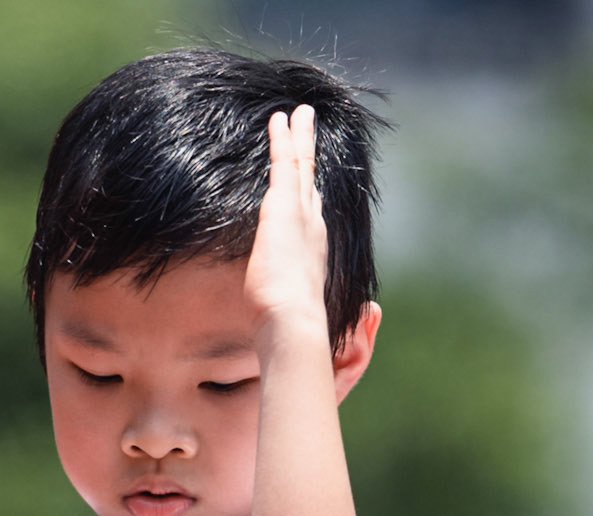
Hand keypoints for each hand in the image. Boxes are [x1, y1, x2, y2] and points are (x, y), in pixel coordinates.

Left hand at [244, 105, 329, 341]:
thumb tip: (281, 322)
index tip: (310, 179)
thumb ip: (283, 306)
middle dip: (309, 154)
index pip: (312, 213)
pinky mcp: (284, 205)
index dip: (311, 193)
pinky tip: (279, 119)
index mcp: (313, 250)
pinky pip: (285, 161)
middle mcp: (313, 226)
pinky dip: (283, 139)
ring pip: (301, 164)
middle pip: (311, 181)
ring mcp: (301, 213)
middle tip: (309, 128)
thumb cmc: (288, 326)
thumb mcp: (285, 310)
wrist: (292, 321)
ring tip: (298, 112)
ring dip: (299, 136)